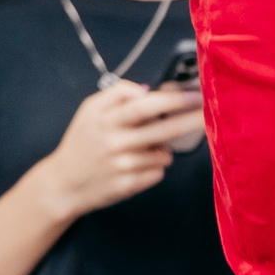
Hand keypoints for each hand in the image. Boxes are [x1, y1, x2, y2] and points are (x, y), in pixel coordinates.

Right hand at [31, 83, 204, 220]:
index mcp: (105, 120)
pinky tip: (135, 167)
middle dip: (191, 120)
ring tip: (139, 150)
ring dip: (161, 150)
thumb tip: (147, 89)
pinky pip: (158, 171)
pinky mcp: (131, 185)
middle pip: (164, 129)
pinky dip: (153, 167)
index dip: (173, 100)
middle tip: (209, 114)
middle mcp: (115, 142)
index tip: (196, 95)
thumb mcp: (90, 111)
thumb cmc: (83, 142)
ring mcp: (124, 165)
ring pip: (165, 153)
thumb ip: (116, 94)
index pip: (144, 106)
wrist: (65, 182)